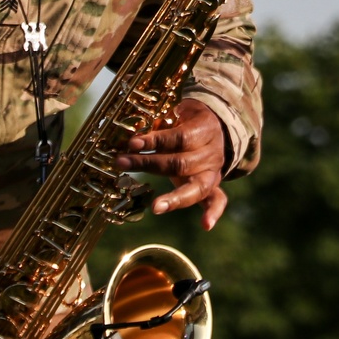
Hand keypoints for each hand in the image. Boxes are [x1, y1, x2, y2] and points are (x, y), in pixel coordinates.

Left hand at [114, 98, 228, 229]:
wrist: (215, 125)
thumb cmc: (185, 119)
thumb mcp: (175, 113)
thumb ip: (159, 123)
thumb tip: (131, 137)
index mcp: (204, 129)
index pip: (179, 138)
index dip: (156, 141)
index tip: (132, 143)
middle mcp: (211, 152)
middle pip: (181, 163)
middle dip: (149, 164)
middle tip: (122, 162)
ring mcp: (213, 171)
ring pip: (196, 187)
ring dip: (173, 198)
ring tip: (155, 207)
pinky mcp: (213, 185)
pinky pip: (217, 200)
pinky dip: (213, 212)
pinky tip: (206, 225)